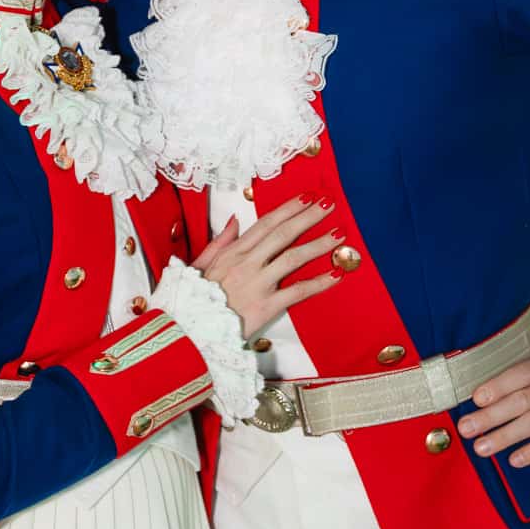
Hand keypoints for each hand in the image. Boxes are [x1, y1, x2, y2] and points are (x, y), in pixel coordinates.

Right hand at [192, 196, 338, 339]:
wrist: (190, 331)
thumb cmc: (193, 299)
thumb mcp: (200, 264)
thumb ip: (219, 242)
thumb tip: (233, 220)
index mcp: (232, 252)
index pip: (265, 224)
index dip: (288, 208)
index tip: (306, 197)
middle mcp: (247, 264)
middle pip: (283, 234)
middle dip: (308, 217)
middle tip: (329, 204)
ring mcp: (257, 284)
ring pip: (293, 258)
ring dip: (318, 244)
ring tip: (339, 235)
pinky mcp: (266, 306)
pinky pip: (297, 292)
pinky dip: (318, 282)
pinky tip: (335, 274)